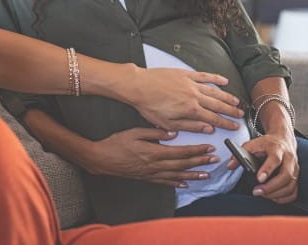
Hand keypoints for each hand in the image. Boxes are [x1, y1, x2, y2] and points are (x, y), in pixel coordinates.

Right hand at [85, 127, 218, 186]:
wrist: (102, 159)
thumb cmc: (116, 143)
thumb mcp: (134, 132)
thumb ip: (155, 132)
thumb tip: (174, 133)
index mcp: (154, 152)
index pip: (180, 152)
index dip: (196, 150)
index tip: (208, 147)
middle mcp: (156, 165)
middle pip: (183, 164)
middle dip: (200, 161)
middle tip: (214, 159)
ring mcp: (152, 174)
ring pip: (177, 175)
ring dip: (193, 175)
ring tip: (207, 174)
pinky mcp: (147, 178)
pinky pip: (166, 182)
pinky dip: (177, 183)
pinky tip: (185, 184)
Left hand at [131, 67, 243, 132]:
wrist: (138, 86)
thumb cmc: (149, 105)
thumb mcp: (167, 123)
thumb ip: (189, 126)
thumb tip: (207, 129)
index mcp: (190, 110)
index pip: (214, 119)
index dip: (226, 123)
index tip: (234, 127)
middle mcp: (194, 96)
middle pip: (217, 105)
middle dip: (231, 111)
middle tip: (240, 115)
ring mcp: (190, 83)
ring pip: (214, 91)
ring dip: (227, 97)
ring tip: (236, 102)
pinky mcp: (185, 74)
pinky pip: (204, 76)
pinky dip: (215, 78)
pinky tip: (224, 80)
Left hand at [229, 133, 298, 204]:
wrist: (282, 139)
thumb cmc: (265, 144)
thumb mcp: (251, 144)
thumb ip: (239, 154)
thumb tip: (230, 166)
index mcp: (276, 148)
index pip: (274, 159)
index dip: (267, 169)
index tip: (259, 179)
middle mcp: (288, 158)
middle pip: (286, 175)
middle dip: (271, 186)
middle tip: (257, 191)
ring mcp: (295, 168)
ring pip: (291, 184)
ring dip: (277, 193)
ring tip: (262, 194)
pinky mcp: (297, 176)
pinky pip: (294, 191)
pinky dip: (284, 197)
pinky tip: (273, 197)